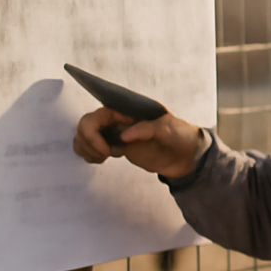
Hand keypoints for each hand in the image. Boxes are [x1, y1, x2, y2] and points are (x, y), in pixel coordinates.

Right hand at [72, 106, 201, 178]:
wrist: (187, 155)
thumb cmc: (180, 134)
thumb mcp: (168, 128)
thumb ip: (147, 129)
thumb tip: (123, 136)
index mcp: (127, 111)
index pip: (97, 116)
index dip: (92, 133)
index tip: (105, 150)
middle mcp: (118, 120)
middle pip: (85, 125)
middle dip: (87, 142)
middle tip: (105, 155)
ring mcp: (115, 133)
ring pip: (84, 136)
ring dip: (86, 148)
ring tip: (102, 157)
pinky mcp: (116, 146)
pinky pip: (91, 147)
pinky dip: (89, 154)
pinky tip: (101, 159)